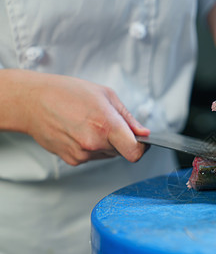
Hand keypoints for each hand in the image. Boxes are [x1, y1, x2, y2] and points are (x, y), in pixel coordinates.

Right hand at [18, 71, 148, 164]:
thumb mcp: (105, 95)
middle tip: (107, 123)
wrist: (32, 101)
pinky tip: (79, 131)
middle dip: (121, 140)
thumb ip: (128, 117)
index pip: (135, 152)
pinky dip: (91, 147)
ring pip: (108, 154)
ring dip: (106, 143)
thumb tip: (144, 132)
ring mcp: (83, 154)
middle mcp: (94, 143)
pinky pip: (93, 157)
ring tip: (89, 124)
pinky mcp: (73, 160)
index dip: (141, 148)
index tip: (141, 141)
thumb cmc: (66, 93)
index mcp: (106, 125)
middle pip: (123, 152)